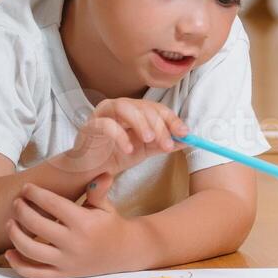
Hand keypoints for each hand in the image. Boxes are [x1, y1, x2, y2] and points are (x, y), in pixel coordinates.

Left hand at [2, 176, 141, 277]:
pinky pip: (34, 274)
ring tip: (10, 223)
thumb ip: (99, 191)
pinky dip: (18, 264)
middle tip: (17, 202)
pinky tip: (10, 251)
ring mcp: (67, 262)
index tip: (27, 188)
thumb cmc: (111, 225)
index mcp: (84, 223)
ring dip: (15, 234)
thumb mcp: (106, 206)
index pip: (52, 204)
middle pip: (36, 224)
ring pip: (29, 250)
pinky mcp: (63, 275)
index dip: (35, 193)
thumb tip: (102, 174)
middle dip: (21, 210)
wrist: (125, 253)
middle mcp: (74, 243)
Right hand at [62, 98, 187, 176]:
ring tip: (149, 140)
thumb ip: (164, 144)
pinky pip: (105, 125)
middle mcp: (120, 107)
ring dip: (140, 123)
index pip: (157, 108)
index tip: (185, 133)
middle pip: (143, 107)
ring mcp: (103, 114)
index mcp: (135, 110)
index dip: (172, 119)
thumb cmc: (117, 155)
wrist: (92, 171)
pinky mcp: (89, 126)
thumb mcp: (146, 150)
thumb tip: (188, 140)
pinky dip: (119, 135)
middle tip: (167, 145)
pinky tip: (128, 149)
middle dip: (159, 125)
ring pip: (124, 108)